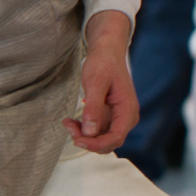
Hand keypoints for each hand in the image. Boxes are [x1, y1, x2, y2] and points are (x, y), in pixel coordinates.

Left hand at [63, 9, 138, 152]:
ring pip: (101, 138)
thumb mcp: (95, 83)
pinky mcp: (109, 116)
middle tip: (68, 126)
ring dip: (83, 135)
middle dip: (88, 140)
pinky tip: (71, 121)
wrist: (106, 51)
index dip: (96, 144)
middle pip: (109, 142)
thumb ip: (94, 107)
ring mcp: (118, 117)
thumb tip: (90, 131)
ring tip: (67, 122)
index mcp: (128, 110)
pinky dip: (83, 129)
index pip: (116, 137)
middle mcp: (126, 117)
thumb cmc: (103, 63)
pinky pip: (97, 130)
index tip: (77, 140)